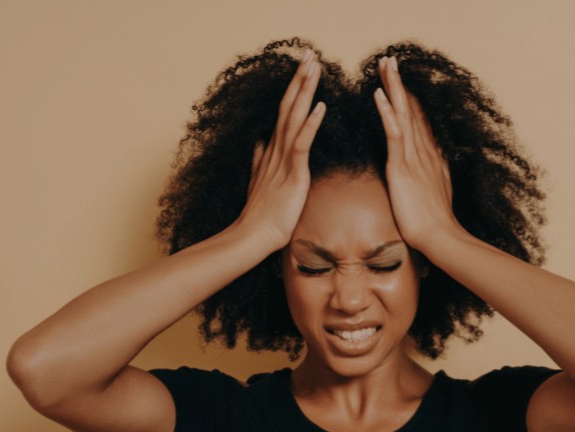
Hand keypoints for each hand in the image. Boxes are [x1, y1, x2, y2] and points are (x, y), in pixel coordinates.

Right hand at [235, 49, 325, 248]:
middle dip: (300, 79)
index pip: (284, 112)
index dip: (293, 89)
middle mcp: (276, 149)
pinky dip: (310, 124)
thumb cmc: (261, 214)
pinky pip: (302, 144)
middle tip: (310, 54)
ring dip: (305, 90)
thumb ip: (260, 160)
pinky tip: (320, 106)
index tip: (302, 68)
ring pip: (294, 117)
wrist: (254, 236)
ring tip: (314, 67)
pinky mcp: (293, 174)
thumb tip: (258, 143)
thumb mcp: (259, 181)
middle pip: (288, 106)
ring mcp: (283, 160)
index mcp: (272, 151)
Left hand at [373, 55, 455, 248]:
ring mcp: (414, 158)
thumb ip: (433, 175)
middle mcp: (424, 151)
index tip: (402, 79)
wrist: (439, 237)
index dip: (410, 98)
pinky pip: (394, 135)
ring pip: (403, 114)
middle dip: (400, 84)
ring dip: (393, 88)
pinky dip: (387, 114)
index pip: (418, 120)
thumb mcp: (436, 193)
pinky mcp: (402, 168)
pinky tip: (378, 95)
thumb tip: (434, 166)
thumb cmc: (435, 223)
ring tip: (384, 65)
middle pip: (411, 110)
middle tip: (390, 60)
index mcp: (430, 157)